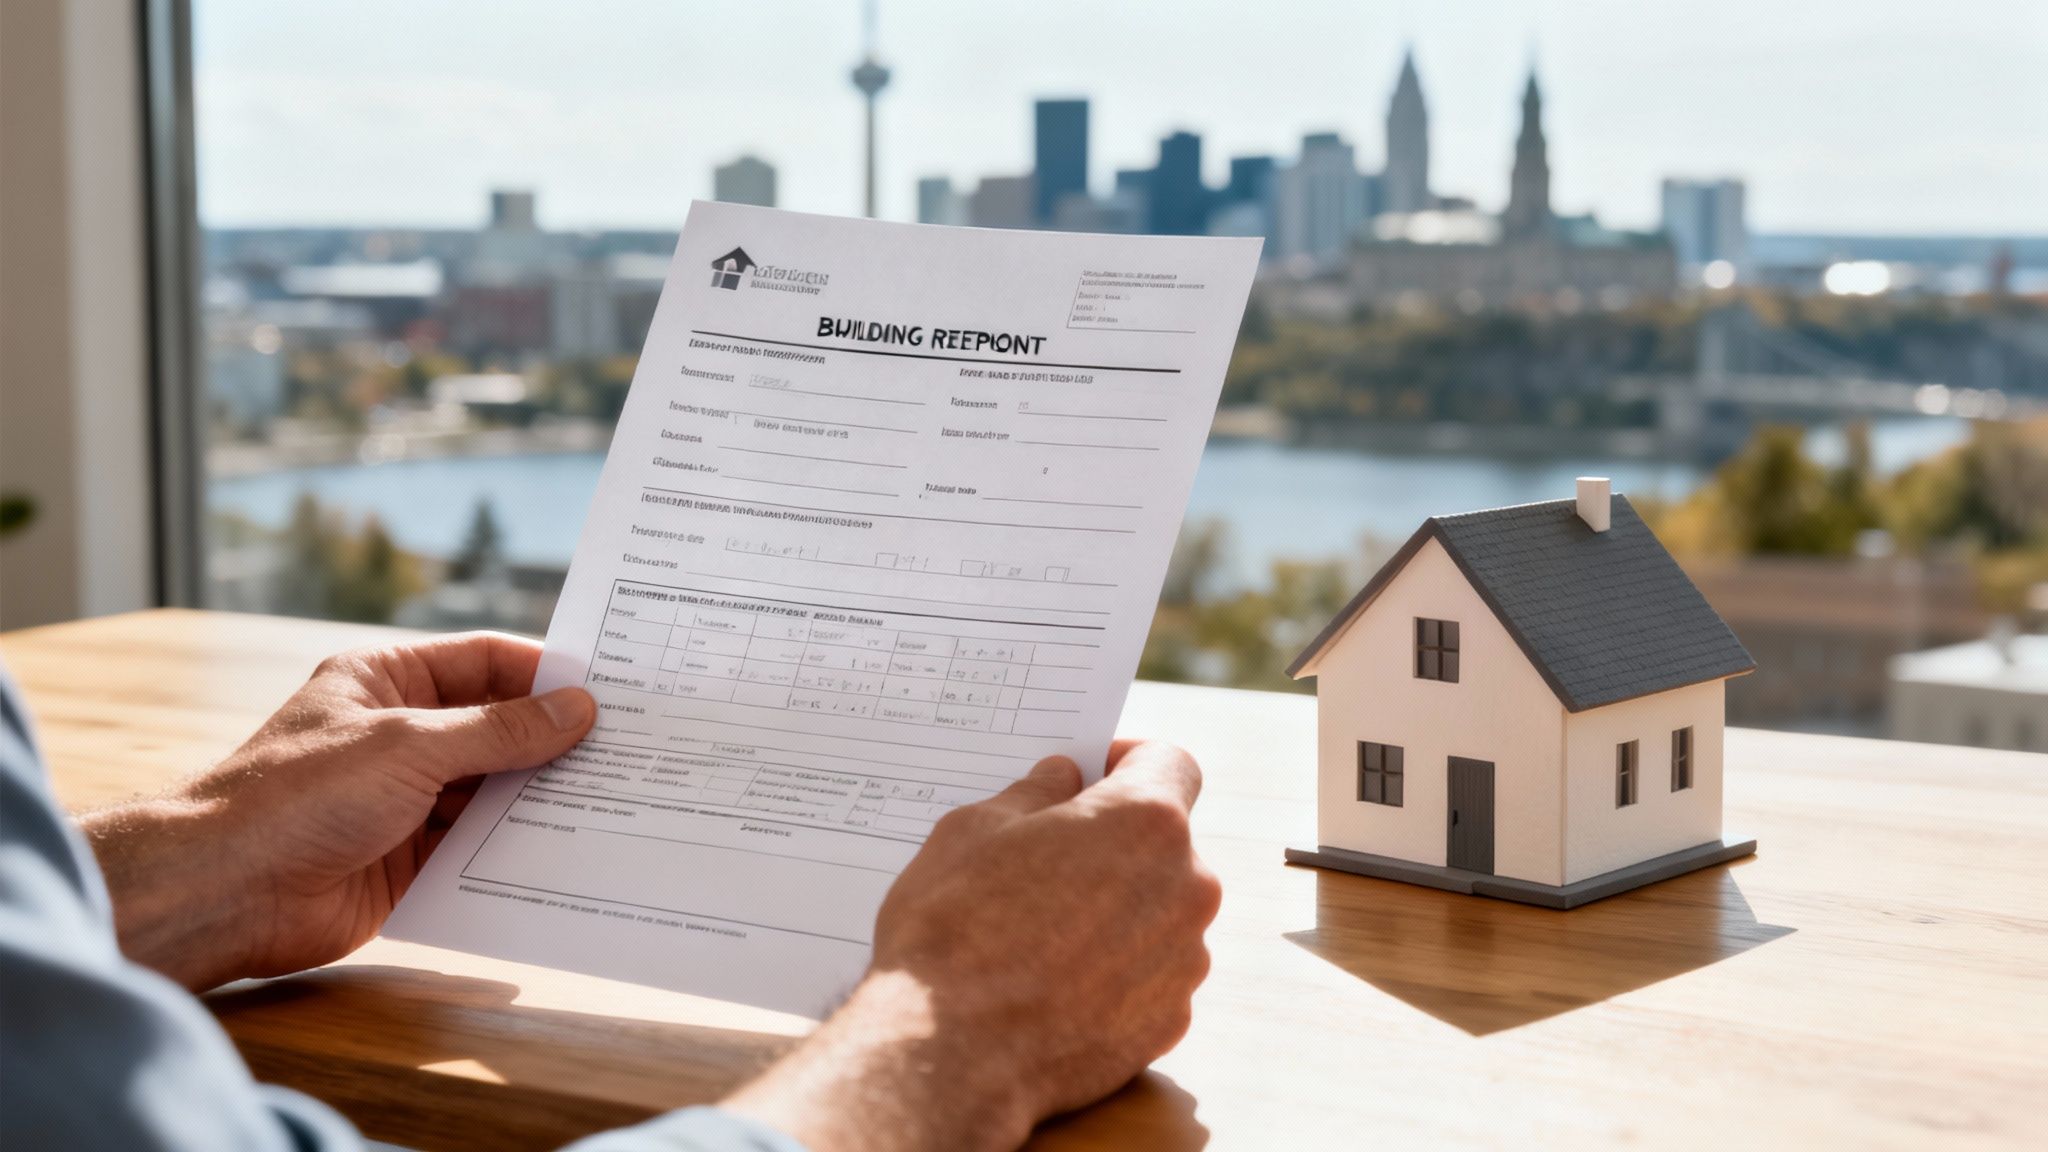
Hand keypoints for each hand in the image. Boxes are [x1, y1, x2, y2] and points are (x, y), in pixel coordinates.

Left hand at [80, 632, 594, 989]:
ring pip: (491, 790)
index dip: (544, 673)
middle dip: (553, 741)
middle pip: (496, 728)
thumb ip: (499, 731)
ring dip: (540, 798)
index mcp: (386, 680)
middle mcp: (399, 734)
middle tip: (627, 749)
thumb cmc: (300, 795)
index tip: (609, 690)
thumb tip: (577, 711)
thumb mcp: (411, 746)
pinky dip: (516, 849)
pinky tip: (568, 852)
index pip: (484, 661)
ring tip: (613, 800)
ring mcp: (404, 799)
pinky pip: (476, 848)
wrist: (226, 891)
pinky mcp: (408, 860)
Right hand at [725, 740, 1221, 1151]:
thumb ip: (1033, 793)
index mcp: (1145, 822)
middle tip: (1046, 858)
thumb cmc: (954, 930)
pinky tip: (1054, 981)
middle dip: (1114, 842)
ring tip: (1041, 930)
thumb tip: (1063, 779)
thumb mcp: (972, 830)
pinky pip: (1150, 972)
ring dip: (1116, 907)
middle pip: (1164, 842)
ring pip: (1158, 909)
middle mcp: (1186, 887)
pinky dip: (1115, 968)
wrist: (950, 1055)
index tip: (1092, 774)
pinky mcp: (1169, 1020)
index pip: (1171, 763)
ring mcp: (1184, 960)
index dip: (1129, 760)